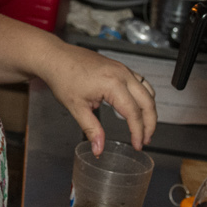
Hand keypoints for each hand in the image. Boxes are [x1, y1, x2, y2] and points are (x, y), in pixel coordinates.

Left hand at [38, 42, 157, 152]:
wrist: (56, 57)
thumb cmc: (63, 77)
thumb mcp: (76, 108)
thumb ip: (91, 129)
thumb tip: (98, 148)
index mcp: (113, 84)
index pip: (133, 113)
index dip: (138, 132)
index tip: (137, 145)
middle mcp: (122, 74)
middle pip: (147, 102)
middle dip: (150, 124)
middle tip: (145, 140)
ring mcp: (123, 69)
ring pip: (148, 91)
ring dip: (149, 110)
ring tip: (144, 127)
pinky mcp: (120, 67)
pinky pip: (141, 83)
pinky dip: (144, 97)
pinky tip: (138, 108)